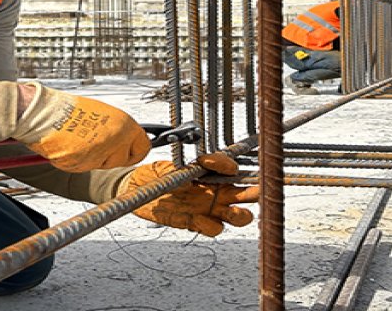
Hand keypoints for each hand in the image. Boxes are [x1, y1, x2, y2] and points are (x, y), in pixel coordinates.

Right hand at [13, 85, 150, 172]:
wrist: (45, 114)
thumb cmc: (70, 109)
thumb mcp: (103, 113)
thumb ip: (119, 128)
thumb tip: (127, 137)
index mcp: (123, 124)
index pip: (143, 147)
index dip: (136, 150)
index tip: (133, 151)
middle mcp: (114, 141)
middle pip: (123, 159)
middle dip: (113, 155)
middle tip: (99, 143)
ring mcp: (99, 155)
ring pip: (103, 165)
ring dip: (95, 157)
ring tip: (81, 140)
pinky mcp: (82, 165)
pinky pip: (86, 167)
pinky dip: (79, 160)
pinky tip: (72, 146)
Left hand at [120, 152, 259, 236]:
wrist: (134, 188)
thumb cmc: (155, 173)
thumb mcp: (174, 165)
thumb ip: (193, 166)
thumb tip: (209, 163)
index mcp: (212, 175)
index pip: (235, 171)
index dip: (233, 168)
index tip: (221, 166)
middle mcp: (214, 192)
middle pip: (246, 196)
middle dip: (255, 194)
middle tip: (256, 193)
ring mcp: (207, 209)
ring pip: (236, 216)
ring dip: (238, 215)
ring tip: (232, 212)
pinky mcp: (195, 223)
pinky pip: (212, 228)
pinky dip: (209, 226)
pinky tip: (199, 219)